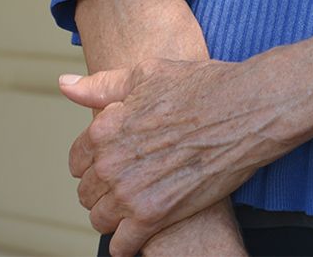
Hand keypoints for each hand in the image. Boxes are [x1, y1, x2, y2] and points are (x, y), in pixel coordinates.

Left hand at [59, 57, 276, 255]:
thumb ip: (102, 85)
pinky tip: (146, 228)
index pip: (77, 160)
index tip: (115, 161)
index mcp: (105, 127)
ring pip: (101, 220)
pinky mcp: (155, 215)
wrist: (247, 108)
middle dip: (104, 189)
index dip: (95, 161)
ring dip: (115, 216)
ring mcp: (131, 191)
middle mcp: (111, 161)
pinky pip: (122, 245)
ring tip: (138, 204)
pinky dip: (129, 242)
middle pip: (87, 193)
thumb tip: (65, 86)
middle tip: (131, 181)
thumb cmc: (202, 85)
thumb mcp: (148, 73)